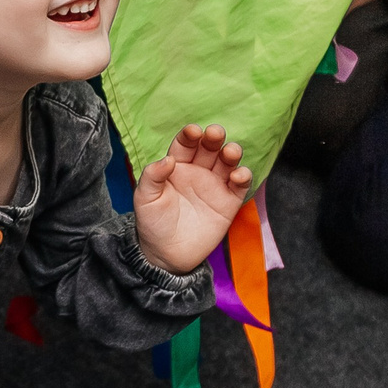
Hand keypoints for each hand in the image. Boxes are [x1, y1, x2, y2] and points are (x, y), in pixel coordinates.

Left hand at [131, 123, 253, 273]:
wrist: (166, 255)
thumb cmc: (153, 223)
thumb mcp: (144, 198)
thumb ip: (152, 177)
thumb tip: (167, 159)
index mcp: (176, 166)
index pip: (185, 144)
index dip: (189, 136)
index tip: (193, 131)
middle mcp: (197, 171)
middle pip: (209, 148)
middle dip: (213, 138)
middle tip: (215, 133)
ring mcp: (214, 186)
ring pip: (227, 162)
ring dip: (231, 153)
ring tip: (231, 152)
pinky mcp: (228, 202)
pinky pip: (239, 185)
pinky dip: (243, 177)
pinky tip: (238, 175)